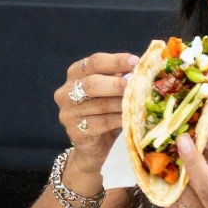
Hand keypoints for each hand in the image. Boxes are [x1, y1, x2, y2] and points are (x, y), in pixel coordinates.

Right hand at [56, 52, 134, 186]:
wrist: (93, 146)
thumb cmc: (105, 113)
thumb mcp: (111, 92)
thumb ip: (120, 79)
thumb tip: (142, 68)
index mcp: (75, 74)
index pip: (93, 62)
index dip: (115, 61)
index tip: (136, 62)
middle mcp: (65, 92)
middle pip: (91, 84)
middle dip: (117, 84)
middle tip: (137, 85)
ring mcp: (67, 113)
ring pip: (99, 105)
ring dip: (121, 104)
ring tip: (139, 103)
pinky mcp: (74, 131)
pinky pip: (101, 123)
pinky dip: (118, 120)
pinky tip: (130, 119)